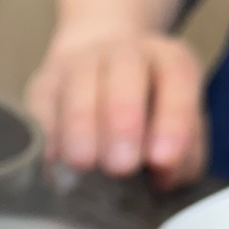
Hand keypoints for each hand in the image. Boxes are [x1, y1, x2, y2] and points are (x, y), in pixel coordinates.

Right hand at [26, 30, 206, 191]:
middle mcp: (126, 54)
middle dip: (122, 122)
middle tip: (121, 166)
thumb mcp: (180, 130)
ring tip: (83, 163)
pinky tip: (53, 159)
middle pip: (125, 75)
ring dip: (80, 127)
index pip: (177, 80)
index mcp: (169, 61)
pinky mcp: (44, 85)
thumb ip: (184, 155)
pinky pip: (43, 106)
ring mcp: (80, 65)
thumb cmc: (148, 116)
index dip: (173, 120)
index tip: (162, 160)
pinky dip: (48, 133)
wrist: (98, 76)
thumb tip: (164, 174)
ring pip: (79, 87)